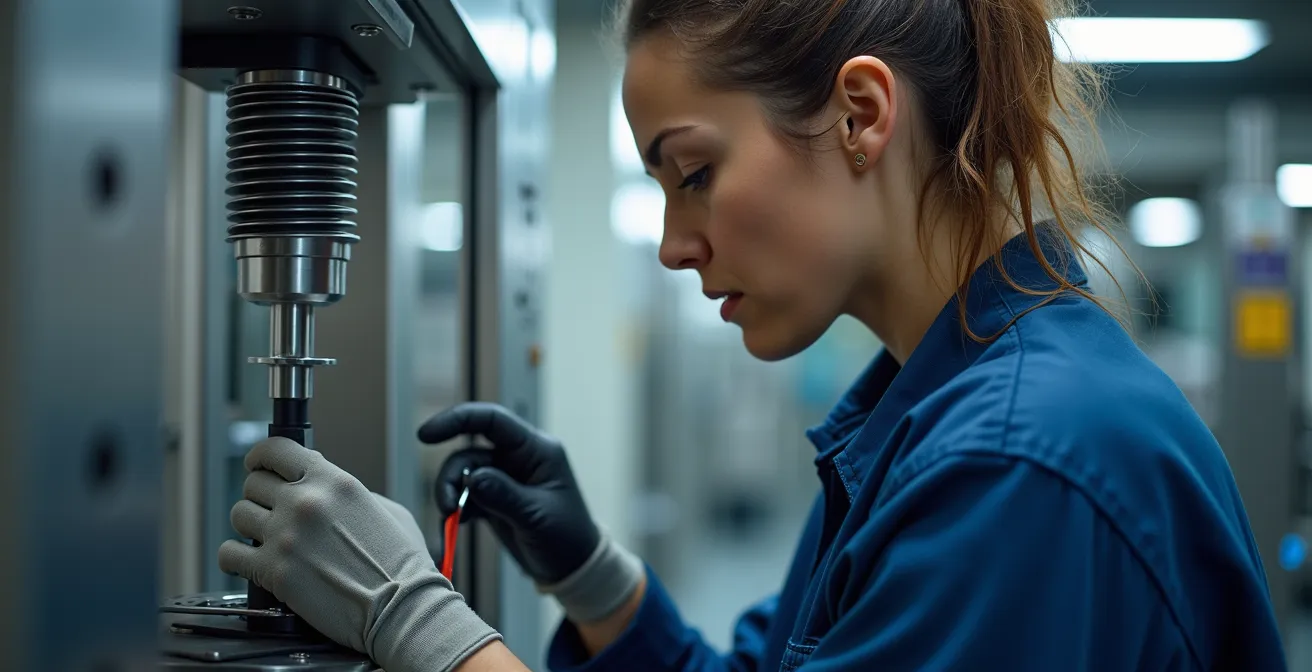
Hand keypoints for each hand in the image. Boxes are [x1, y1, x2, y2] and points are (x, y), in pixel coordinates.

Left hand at [218, 437, 498, 671]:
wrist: (401, 608)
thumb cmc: (402, 565)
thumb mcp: (387, 509)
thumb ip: (349, 494)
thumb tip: (324, 492)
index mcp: (334, 481)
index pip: (276, 449)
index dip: (260, 456)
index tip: (258, 466)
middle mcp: (305, 502)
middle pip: (253, 483)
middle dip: (260, 497)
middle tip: (272, 513)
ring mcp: (286, 536)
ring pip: (239, 515)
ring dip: (250, 526)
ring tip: (267, 540)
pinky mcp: (273, 572)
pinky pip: (229, 554)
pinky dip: (234, 557)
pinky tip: (249, 562)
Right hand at [422, 402, 599, 583]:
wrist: (572, 568)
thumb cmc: (566, 538)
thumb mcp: (536, 517)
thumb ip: (503, 495)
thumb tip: (471, 478)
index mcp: (537, 451)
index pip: (493, 421)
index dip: (458, 419)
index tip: (425, 435)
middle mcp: (519, 458)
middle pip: (471, 451)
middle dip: (452, 475)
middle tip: (447, 506)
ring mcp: (505, 479)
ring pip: (464, 474)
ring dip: (451, 493)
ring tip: (450, 517)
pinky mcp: (494, 499)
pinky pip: (466, 496)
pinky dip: (456, 509)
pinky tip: (456, 525)